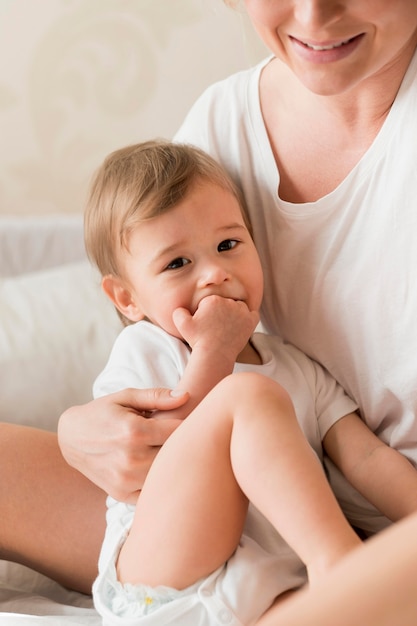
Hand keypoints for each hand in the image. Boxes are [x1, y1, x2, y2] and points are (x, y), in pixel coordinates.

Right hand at [58, 387, 187, 502]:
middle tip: (184, 437)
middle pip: (175, 455)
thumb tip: (187, 397)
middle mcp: (130, 458)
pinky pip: (152, 493)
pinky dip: (158, 483)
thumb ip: (157, 397)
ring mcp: (125, 480)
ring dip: (172, 465)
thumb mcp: (126, 397)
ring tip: (169, 451)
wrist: (71, 438)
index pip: (179, 431)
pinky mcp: (121, 494)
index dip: (189, 425)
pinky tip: (158, 470)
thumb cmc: (103, 412)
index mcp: (134, 431)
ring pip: (166, 476)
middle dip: (182, 445)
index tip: (190, 421)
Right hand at [173, 295, 258, 362]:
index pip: (212, 301)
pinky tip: (241, 325)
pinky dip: (248, 318)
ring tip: (228, 327)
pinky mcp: (251, 321)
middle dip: (222, 312)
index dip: (208, 311)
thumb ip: (178, 312)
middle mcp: (229, 302)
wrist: (214, 354)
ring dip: (235, 314)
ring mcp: (242, 311)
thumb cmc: (198, 340)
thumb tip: (181, 308)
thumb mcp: (182, 325)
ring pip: (239, 307)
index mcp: (213, 300)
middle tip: (217, 326)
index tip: (207, 322)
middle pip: (226, 302)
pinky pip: (253, 313)